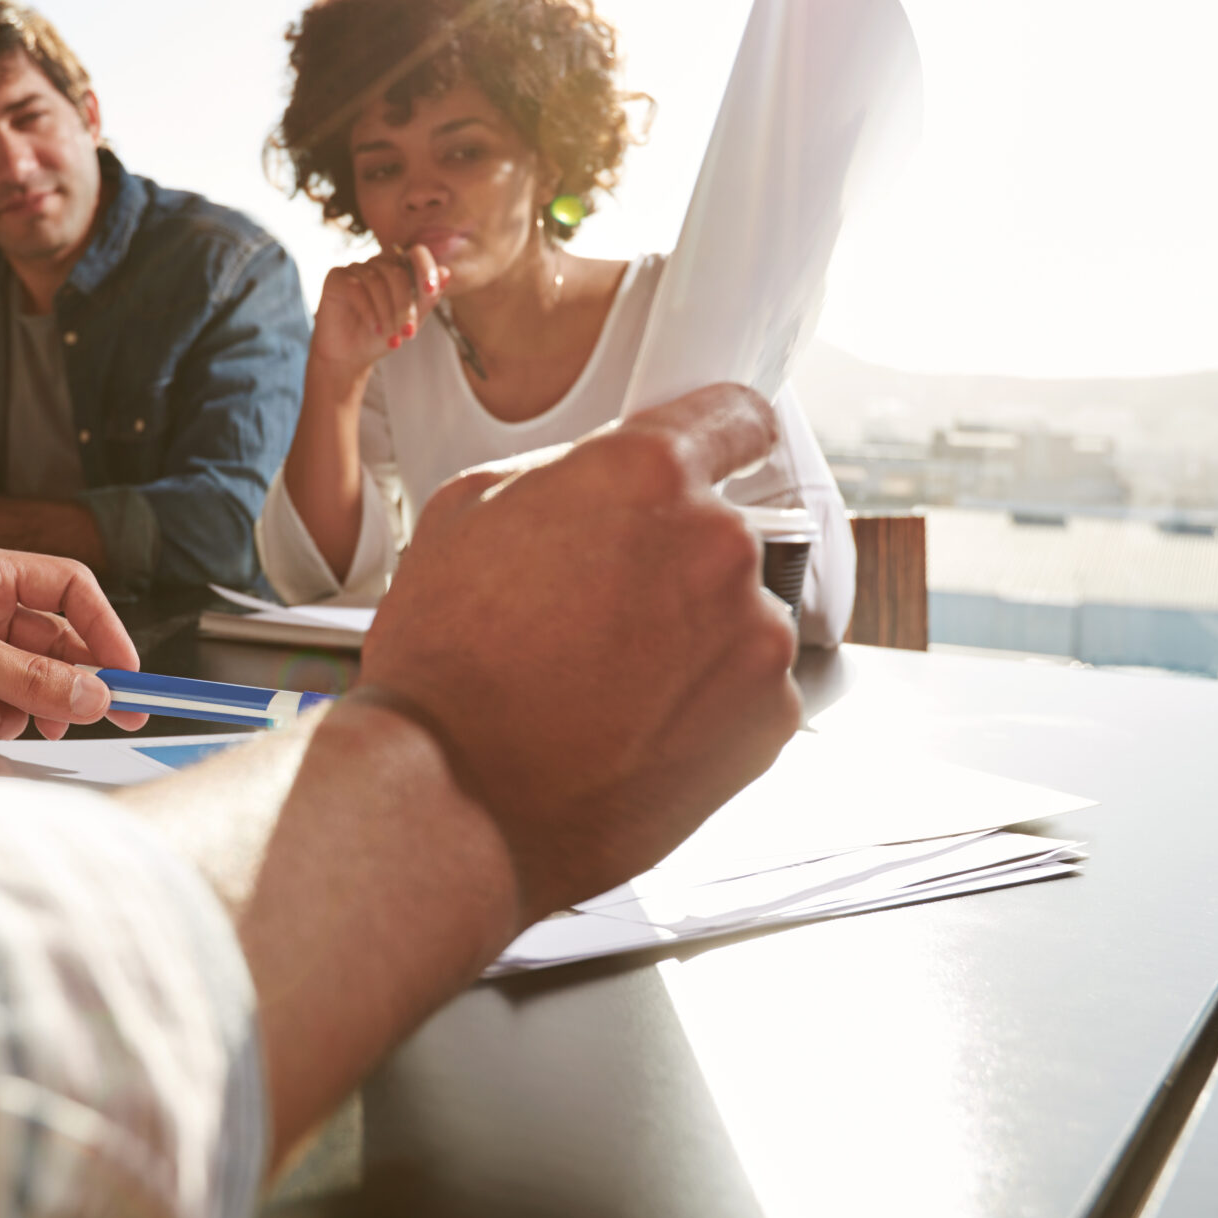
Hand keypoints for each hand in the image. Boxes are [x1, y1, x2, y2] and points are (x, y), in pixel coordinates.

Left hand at [0, 545, 143, 757]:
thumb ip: (27, 675)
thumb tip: (95, 693)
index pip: (66, 588)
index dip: (103, 625)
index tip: (129, 669)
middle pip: (55, 639)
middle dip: (84, 675)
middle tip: (120, 714)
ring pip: (30, 678)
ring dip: (45, 702)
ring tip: (47, 724)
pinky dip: (8, 720)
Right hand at [309, 244, 447, 385]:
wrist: (350, 357)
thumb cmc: (381, 336)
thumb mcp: (411, 320)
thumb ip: (428, 298)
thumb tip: (447, 272)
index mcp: (398, 268)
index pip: (416, 253)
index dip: (426, 268)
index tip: (431, 291)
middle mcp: (376, 263)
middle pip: (397, 273)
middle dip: (406, 306)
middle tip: (409, 333)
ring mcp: (355, 268)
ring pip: (377, 281)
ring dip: (388, 313)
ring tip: (391, 337)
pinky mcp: (335, 277)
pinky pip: (356, 288)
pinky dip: (369, 311)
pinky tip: (375, 329)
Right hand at [357, 385, 799, 921]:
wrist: (455, 800)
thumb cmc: (446, 668)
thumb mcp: (466, 514)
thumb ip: (560, 475)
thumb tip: (594, 479)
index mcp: (646, 472)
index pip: (734, 417)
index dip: (717, 437)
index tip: (719, 454)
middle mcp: (718, 543)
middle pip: (721, 530)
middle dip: (671, 562)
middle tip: (597, 613)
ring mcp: (755, 634)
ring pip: (737, 614)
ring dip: (691, 637)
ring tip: (607, 684)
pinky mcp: (771, 717)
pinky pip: (750, 689)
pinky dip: (706, 704)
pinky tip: (634, 725)